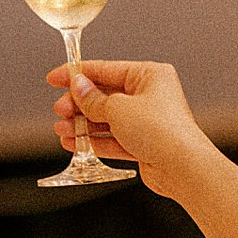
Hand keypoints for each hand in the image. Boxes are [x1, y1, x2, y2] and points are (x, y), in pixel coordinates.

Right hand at [47, 60, 210, 200]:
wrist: (183, 168)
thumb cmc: (162, 131)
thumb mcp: (118, 108)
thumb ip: (93, 99)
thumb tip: (78, 87)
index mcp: (149, 75)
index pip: (105, 69)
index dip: (77, 73)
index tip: (55, 78)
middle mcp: (149, 95)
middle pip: (103, 95)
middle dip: (78, 104)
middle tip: (60, 110)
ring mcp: (146, 120)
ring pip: (106, 119)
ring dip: (82, 124)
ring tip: (61, 129)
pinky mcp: (142, 143)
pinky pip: (112, 138)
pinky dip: (93, 140)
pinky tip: (74, 143)